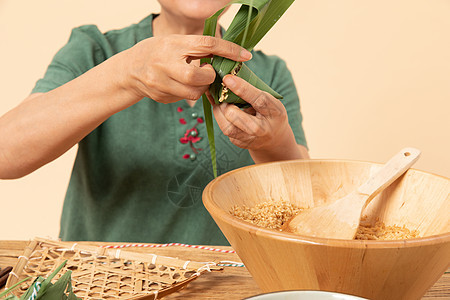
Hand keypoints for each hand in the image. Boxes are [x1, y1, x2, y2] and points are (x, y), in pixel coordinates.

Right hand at [122, 35, 251, 103]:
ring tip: (195, 79)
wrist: (129, 70)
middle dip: (209, 77)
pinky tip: (181, 85)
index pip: (207, 45)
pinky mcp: (161, 97)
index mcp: (173, 45)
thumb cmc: (157, 52)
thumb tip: (226, 54)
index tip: (246, 56)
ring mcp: (161, 83)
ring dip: (201, 88)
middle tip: (207, 72)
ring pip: (193, 94)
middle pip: (197, 77)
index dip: (229, 50)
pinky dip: (189, 93)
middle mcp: (165, 64)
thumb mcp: (175, 42)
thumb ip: (196, 48)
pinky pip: (184, 99)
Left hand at [212, 75, 301, 162]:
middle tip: (222, 91)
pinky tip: (219, 106)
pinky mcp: (239, 143)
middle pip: (235, 116)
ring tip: (220, 99)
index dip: (242, 88)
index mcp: (274, 113)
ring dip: (219, 110)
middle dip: (225, 102)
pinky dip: (219, 115)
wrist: (275, 138)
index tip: (227, 78)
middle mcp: (262, 129)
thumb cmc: (271, 113)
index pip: (258, 100)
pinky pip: (224, 128)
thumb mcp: (271, 100)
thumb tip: (230, 77)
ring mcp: (249, 139)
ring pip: (227, 126)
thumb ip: (254, 92)